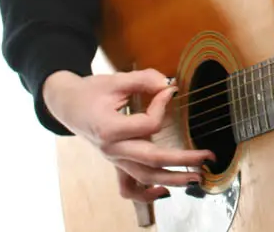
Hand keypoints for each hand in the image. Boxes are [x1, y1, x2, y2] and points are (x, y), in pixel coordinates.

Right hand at [43, 68, 214, 202]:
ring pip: (145, 177)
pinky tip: (164, 191)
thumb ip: (143, 80)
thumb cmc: (90, 92)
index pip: (147, 125)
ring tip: (197, 177)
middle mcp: (112, 149)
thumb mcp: (115, 80)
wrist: (67, 105)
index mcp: (109, 129)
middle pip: (152, 159)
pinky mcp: (116, 163)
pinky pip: (129, 188)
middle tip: (206, 156)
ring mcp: (114, 159)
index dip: (162, 106)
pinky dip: (146, 194)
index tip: (169, 91)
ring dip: (173, 179)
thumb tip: (168, 85)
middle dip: (182, 159)